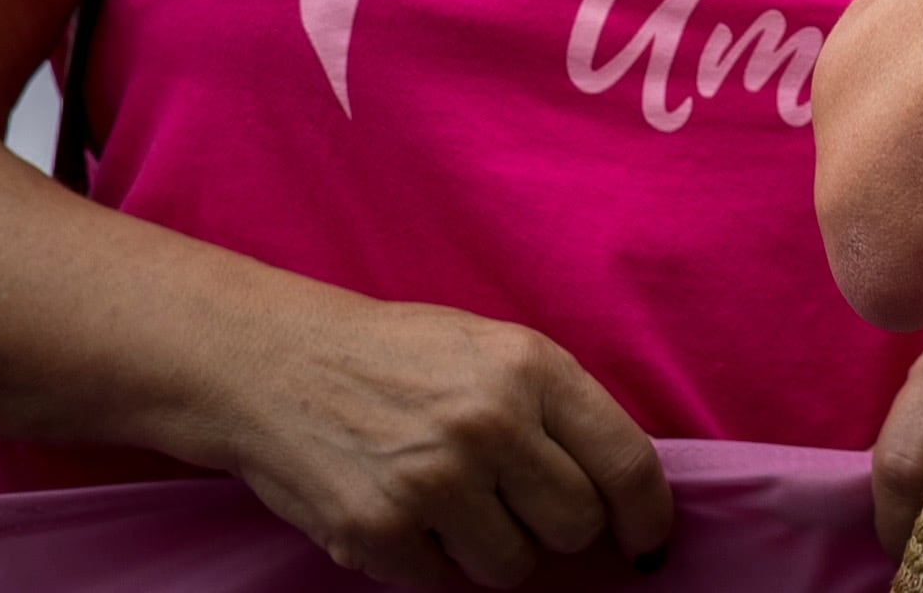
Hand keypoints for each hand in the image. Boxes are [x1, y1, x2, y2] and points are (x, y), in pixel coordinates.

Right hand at [211, 299, 670, 589]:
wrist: (273, 363)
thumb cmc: (397, 358)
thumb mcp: (495, 352)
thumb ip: (558, 413)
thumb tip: (621, 495)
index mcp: (532, 368)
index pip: (626, 463)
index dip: (648, 516)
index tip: (647, 540)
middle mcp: (491, 423)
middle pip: (575, 526)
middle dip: (554, 527)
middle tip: (514, 502)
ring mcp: (434, 481)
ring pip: (514, 566)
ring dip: (490, 548)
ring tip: (448, 499)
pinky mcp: (379, 531)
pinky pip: (440, 581)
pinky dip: (425, 559)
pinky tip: (398, 509)